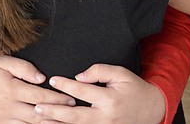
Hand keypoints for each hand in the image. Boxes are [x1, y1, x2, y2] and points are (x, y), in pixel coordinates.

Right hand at [0, 56, 74, 123]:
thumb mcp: (4, 62)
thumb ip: (25, 68)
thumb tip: (42, 78)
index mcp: (12, 90)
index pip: (41, 96)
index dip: (58, 99)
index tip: (70, 99)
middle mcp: (8, 107)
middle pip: (38, 114)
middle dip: (57, 114)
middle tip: (72, 113)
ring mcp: (2, 119)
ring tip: (61, 123)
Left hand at [34, 64, 164, 123]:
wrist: (151, 110)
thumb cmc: (134, 89)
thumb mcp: (121, 74)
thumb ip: (100, 71)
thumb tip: (79, 76)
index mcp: (110, 99)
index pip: (83, 91)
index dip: (67, 85)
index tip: (53, 80)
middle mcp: (106, 117)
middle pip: (75, 115)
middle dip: (55, 111)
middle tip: (37, 107)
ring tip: (40, 119)